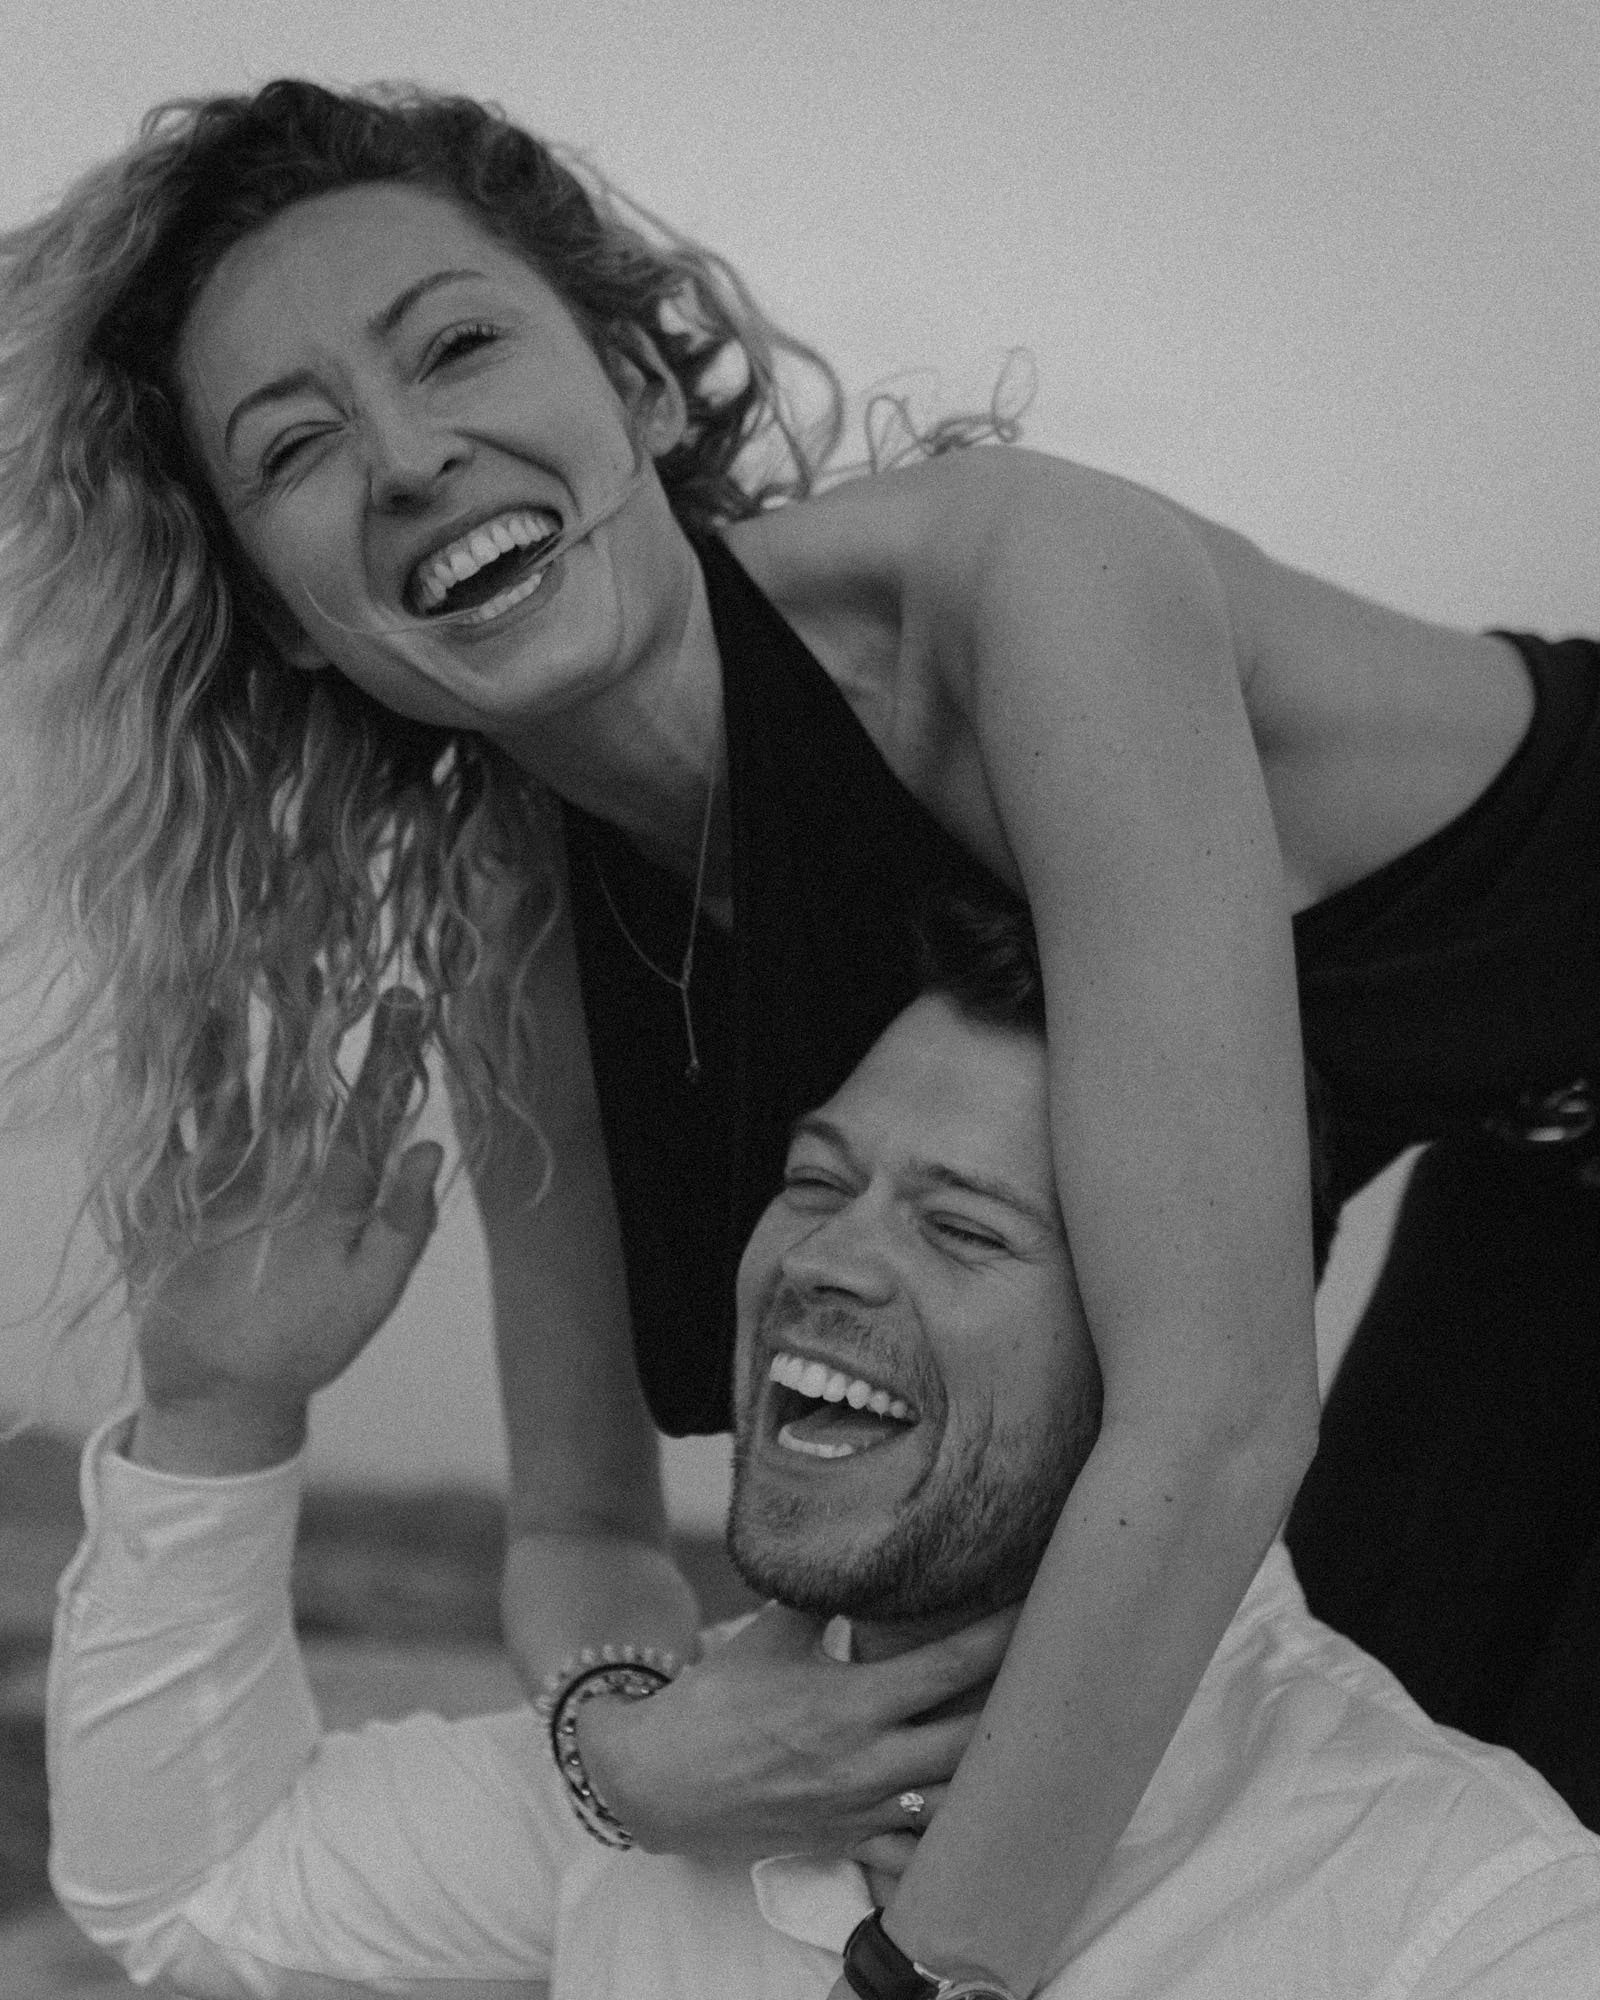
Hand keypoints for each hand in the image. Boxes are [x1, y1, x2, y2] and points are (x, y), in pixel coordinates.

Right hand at [131, 990, 443, 1474]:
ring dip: (231, 1034)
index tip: (406, 999)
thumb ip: (401, 1225)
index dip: (386, 1056)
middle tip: (315, 955)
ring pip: (231, 1087)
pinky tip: (167, 1027)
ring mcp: (229, 1171)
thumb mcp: (367, 1292)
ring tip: (235, 973)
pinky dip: (168, 1078)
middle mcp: (289, 1165)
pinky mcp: (174, 1187)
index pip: (369, 1108)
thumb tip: (433, 1148)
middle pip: (299, 1081)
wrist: (225, 1389)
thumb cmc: (309, 1344)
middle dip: (307, 1021)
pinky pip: (171, 1122)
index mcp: (343, 1186)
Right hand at [574, 1599, 1015, 1863]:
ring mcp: (861, 1811)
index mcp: (850, 1705)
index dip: (998, 1637)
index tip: (1033, 1607)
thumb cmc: (717, 1701)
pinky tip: (980, 1811)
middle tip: (1051, 1671)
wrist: (661, 1781)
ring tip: (1029, 1734)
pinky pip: (918, 1850)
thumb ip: (824, 1596)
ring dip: (993, 1770)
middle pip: (974, 1742)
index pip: (947, 1668)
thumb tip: (865, 1547)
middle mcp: (866, 1764)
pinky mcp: (848, 1841)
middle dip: (1018, 1707)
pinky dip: (953, 1834)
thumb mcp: (772, 1635)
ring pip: (957, 1801)